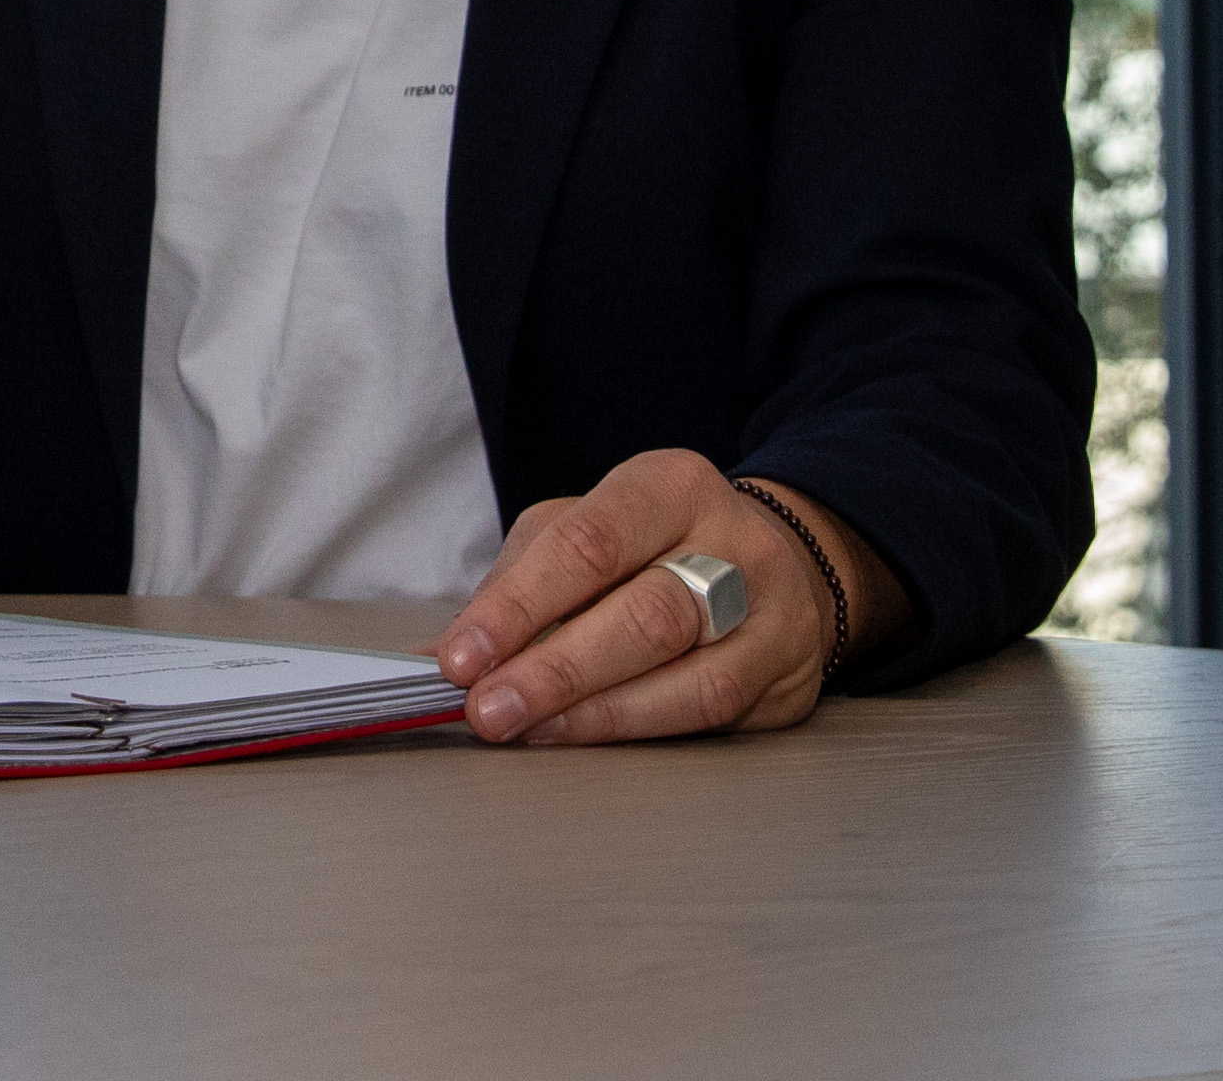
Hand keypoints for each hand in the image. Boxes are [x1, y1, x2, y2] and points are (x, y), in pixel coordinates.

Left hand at [425, 450, 899, 745]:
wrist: (776, 568)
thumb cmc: (656, 550)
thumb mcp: (583, 533)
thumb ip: (516, 586)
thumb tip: (436, 656)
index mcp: (671, 486)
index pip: (588, 545)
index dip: (518, 606)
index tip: (460, 657)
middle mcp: (734, 544)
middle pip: (644, 614)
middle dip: (553, 669)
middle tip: (487, 708)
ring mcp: (774, 614)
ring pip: (684, 673)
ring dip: (592, 711)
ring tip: (525, 728)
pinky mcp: (786, 680)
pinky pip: (708, 713)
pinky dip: (634, 728)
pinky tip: (581, 736)